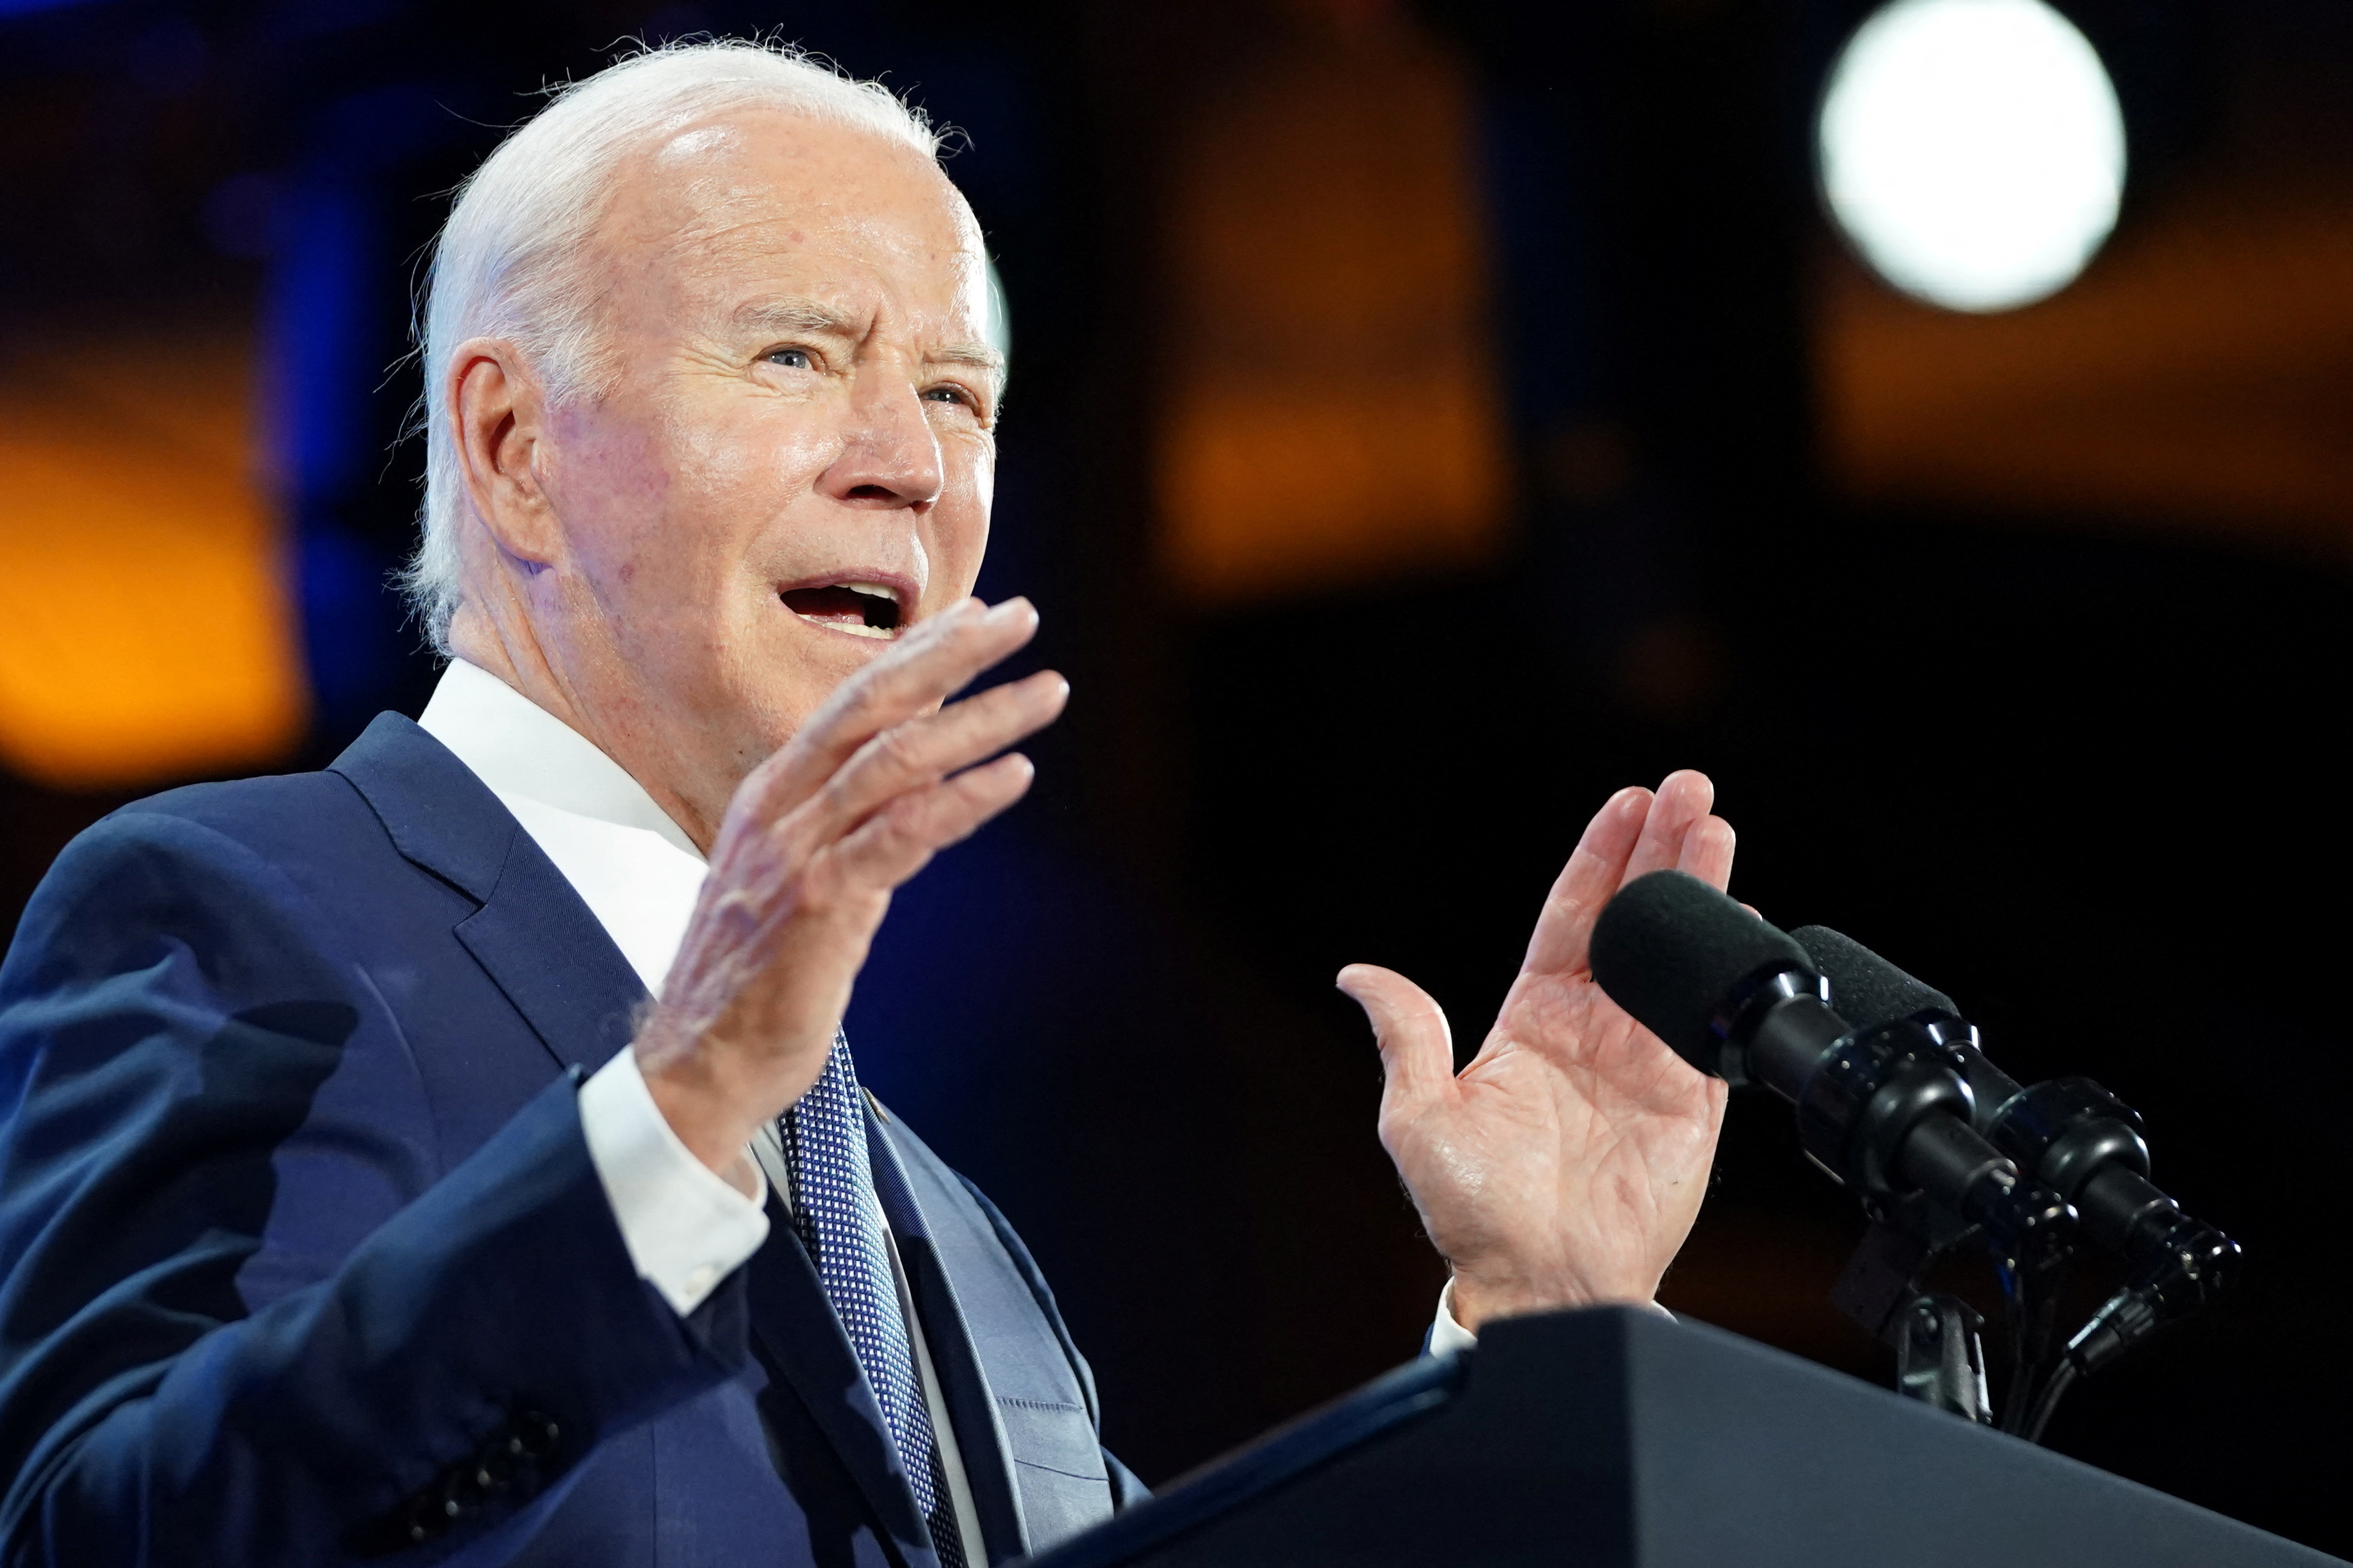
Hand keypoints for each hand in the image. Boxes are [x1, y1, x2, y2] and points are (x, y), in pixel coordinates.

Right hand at [634, 597, 1066, 1180]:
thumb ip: (848, 826)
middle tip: (1022, 618)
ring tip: (1044, 692)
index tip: (977, 615)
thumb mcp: (795, 877)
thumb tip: (911, 790)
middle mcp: (782, 809)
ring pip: (897, 759)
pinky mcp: (820, 905)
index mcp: (773, 795)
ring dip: (981, 719)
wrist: (700, 1060)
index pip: (853, 700)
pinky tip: (1014, 776)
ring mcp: (798, 854)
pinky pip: (902, 835)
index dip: (919, 652)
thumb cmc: (751, 976)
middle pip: (875, 706)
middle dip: (954, 655)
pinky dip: (963, 800)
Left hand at [1339, 771, 1734, 1331]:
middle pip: (1634, 916)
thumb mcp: (1419, 1115)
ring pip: (1679, 953)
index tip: (1626, 801)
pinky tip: (1747, 923)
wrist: (1539, 1280)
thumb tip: (1357, 974)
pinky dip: (1731, 973)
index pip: (1571, 915)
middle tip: (1690, 787)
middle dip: (1662, 848)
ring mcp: (1646, 1058)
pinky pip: (1714, 1022)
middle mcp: (1594, 1028)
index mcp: (1533, 1018)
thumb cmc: (1474, 1212)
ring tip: (1718, 827)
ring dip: (1702, 890)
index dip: (1600, 857)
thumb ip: (1406, 1036)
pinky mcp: (1690, 1099)